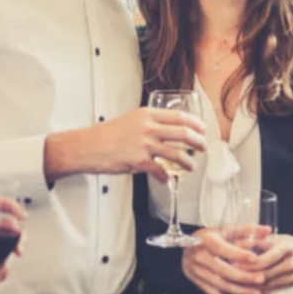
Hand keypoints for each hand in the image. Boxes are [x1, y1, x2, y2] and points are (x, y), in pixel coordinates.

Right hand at [45, 108, 206, 182]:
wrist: (88, 146)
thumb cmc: (107, 134)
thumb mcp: (130, 120)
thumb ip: (149, 123)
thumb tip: (166, 130)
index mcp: (147, 114)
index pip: (179, 116)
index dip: (196, 123)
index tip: (202, 129)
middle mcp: (148, 127)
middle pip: (183, 133)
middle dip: (199, 142)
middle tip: (203, 147)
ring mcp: (144, 144)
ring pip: (177, 153)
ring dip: (188, 162)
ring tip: (191, 166)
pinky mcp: (139, 161)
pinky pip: (160, 171)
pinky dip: (166, 177)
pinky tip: (167, 179)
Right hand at [182, 226, 268, 293]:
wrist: (186, 249)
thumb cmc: (208, 238)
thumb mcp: (225, 230)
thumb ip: (246, 230)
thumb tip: (267, 230)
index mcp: (206, 241)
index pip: (222, 249)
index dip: (238, 254)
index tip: (255, 258)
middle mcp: (200, 257)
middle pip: (223, 270)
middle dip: (244, 276)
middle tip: (261, 279)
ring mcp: (198, 272)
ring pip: (221, 285)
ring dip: (241, 291)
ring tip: (257, 292)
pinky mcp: (199, 284)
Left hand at [239, 234, 292, 293]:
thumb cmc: (285, 243)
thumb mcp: (272, 237)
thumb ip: (254, 241)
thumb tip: (234, 245)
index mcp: (287, 249)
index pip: (265, 260)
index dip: (248, 264)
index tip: (233, 264)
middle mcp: (292, 264)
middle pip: (265, 275)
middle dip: (246, 276)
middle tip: (230, 275)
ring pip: (267, 285)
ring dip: (250, 286)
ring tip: (234, 283)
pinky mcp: (291, 286)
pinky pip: (271, 291)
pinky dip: (257, 291)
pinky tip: (245, 290)